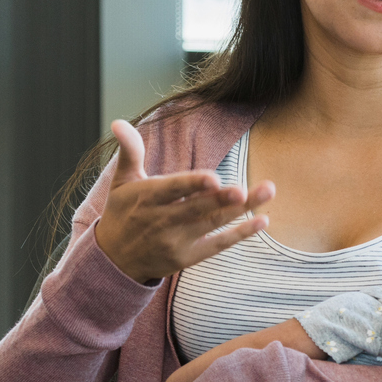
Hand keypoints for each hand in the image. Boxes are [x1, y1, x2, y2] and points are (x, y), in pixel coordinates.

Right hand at [92, 120, 275, 283]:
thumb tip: (118, 122)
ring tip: (267, 192)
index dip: (193, 184)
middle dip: (223, 198)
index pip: (173, 190)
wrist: (114, 259)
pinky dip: (240, 233)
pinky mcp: (187, 257)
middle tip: (245, 189)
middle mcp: (162, 220)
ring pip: (213, 223)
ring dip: (242, 209)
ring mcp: (176, 241)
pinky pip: (217, 245)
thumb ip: (130, 151)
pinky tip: (262, 221)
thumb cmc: (121, 212)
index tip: (214, 178)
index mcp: (148, 197)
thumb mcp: (121, 181)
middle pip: (198, 208)